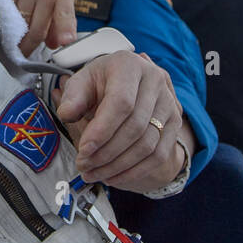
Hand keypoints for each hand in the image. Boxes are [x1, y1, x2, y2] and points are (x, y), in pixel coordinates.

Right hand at [0, 0, 75, 52]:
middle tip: (23, 53)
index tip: (60, 46)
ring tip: (12, 40)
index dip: (63, 34)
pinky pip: (6, 14)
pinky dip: (3, 24)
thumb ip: (58, 15)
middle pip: (39, 27)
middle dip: (30, 45)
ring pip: (21, 24)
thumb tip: (55, 43)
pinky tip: (3, 25)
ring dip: (15, 37)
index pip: (66, 16)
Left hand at [54, 51, 182, 190]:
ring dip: (118, 166)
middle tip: (84, 165)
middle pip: (135, 127)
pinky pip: (158, 155)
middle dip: (106, 153)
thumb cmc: (102, 82)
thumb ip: (72, 97)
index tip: (84, 150)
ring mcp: (169, 102)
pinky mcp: (175, 122)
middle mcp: (155, 80)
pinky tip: (113, 176)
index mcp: (130, 66)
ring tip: (94, 173)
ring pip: (147, 144)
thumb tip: (67, 113)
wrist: (128, 84)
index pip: (121, 103)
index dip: (102, 130)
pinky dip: (134, 171)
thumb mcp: (82, 82)